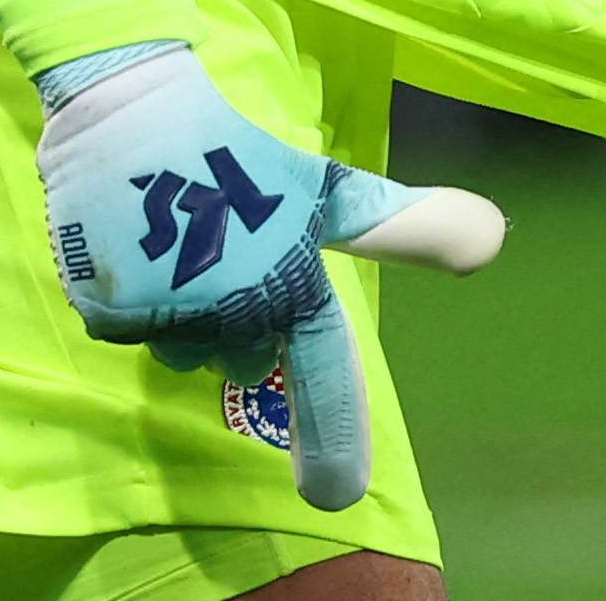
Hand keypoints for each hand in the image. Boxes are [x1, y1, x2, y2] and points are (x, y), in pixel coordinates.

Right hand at [34, 46, 503, 510]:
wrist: (131, 106)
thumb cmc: (240, 148)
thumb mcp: (325, 190)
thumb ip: (403, 228)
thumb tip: (497, 240)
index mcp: (291, 279)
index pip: (322, 367)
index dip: (335, 434)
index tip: (338, 498)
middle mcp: (232, 303)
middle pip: (244, 359)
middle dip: (239, 324)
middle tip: (226, 250)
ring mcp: (166, 309)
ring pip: (185, 348)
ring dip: (186, 312)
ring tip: (184, 241)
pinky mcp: (109, 308)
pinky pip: (131, 333)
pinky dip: (137, 301)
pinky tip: (141, 248)